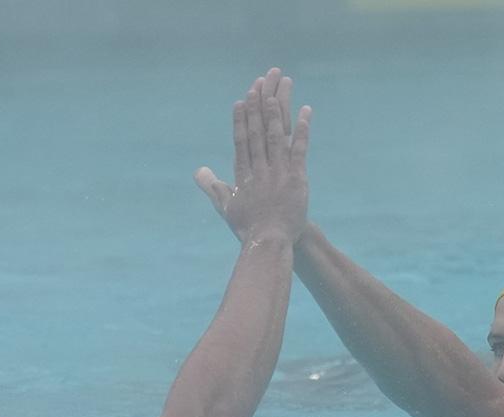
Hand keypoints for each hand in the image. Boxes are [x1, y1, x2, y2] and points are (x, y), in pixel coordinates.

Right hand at [195, 67, 311, 244]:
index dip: (241, 120)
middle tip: (258, 86)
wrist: (268, 243)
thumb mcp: (225, 205)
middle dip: (257, 108)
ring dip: (276, 113)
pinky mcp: (296, 178)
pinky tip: (305, 111)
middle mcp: (259, 169)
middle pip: (258, 133)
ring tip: (276, 92)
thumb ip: (211, 185)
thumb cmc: (247, 227)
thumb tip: (197, 171)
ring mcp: (278, 172)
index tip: (241, 101)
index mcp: (243, 175)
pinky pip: (300, 149)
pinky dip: (303, 129)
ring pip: (277, 136)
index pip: (241, 141)